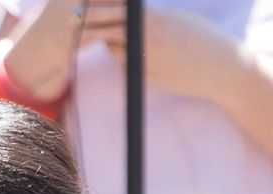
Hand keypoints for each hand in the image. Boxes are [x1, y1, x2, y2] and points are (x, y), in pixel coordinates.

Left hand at [92, 8, 246, 101]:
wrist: (220, 66)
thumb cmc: (198, 38)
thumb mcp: (174, 19)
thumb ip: (147, 17)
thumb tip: (121, 12)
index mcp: (152, 17)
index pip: (112, 11)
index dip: (93, 12)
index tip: (78, 13)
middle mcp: (146, 36)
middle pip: (103, 31)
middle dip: (88, 31)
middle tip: (78, 31)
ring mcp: (144, 57)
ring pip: (113, 50)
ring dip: (113, 46)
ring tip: (134, 44)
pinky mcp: (145, 75)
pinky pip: (125, 66)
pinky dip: (126, 61)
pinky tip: (147, 60)